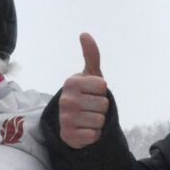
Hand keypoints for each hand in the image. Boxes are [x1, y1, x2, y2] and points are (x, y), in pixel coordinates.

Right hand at [58, 33, 110, 148]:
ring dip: (98, 121)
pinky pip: (94, 135)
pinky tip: (84, 130)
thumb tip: (84, 34)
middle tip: (90, 107)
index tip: (92, 92)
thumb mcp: (90, 76)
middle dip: (101, 107)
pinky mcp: (68, 135)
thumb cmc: (85, 95)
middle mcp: (66, 99)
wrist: (72, 122)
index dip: (102, 91)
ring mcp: (65, 118)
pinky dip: (93, 135)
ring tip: (87, 118)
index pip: (103, 86)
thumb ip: (91, 55)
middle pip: (103, 104)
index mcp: (71, 82)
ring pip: (100, 120)